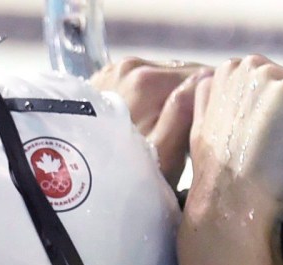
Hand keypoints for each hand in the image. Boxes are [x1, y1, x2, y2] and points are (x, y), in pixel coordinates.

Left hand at [92, 57, 212, 188]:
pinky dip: (148, 101)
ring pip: (161, 79)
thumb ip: (184, 115)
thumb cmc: (118, 178)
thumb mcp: (161, 158)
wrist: (66, 180)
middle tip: (196, 132)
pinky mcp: (102, 81)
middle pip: (181, 75)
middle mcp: (131, 67)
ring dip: (170, 100)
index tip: (217, 126)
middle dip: (193, 99)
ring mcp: (113, 71)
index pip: (205, 75)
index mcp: (149, 80)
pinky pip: (138, 86)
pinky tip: (147, 125)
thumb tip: (205, 79)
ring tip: (172, 131)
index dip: (215, 101)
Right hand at [188, 55, 282, 224]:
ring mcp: (272, 78)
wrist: (229, 208)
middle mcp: (248, 67)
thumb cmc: (219, 182)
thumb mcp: (203, 131)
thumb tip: (218, 89)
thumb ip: (215, 103)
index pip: (275, 78)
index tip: (274, 143)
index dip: (281, 113)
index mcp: (227, 73)